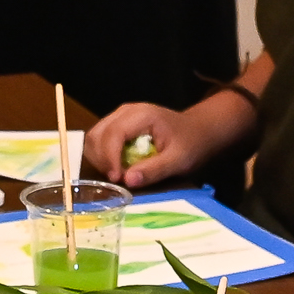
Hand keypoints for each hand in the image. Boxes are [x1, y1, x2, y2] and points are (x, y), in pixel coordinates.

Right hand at [85, 95, 246, 188]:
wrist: (199, 130)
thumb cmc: (191, 143)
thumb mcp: (179, 160)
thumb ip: (154, 170)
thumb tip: (128, 181)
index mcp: (142, 115)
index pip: (113, 134)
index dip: (109, 158)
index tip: (116, 179)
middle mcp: (126, 111)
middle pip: (97, 135)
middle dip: (102, 160)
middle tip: (117, 180)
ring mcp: (120, 116)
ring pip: (94, 137)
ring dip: (100, 159)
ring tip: (117, 174)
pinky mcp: (118, 124)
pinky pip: (100, 139)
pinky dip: (102, 156)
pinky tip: (117, 167)